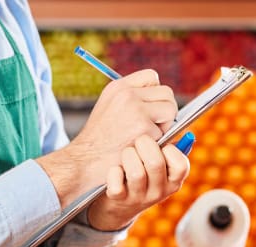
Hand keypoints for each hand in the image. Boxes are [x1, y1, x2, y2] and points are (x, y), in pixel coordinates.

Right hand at [36, 69, 176, 208]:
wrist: (84, 161)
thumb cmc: (99, 140)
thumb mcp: (109, 108)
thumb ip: (131, 98)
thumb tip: (162, 100)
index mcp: (118, 87)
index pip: (152, 77)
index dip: (155, 94)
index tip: (148, 109)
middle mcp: (127, 94)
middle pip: (167, 93)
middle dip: (164, 110)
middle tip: (151, 126)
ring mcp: (136, 110)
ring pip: (170, 110)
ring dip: (164, 125)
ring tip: (145, 136)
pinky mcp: (143, 128)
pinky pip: (166, 132)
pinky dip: (157, 143)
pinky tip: (141, 148)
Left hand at [86, 135, 190, 230]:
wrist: (116, 203)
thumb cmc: (140, 171)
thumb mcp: (158, 164)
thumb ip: (166, 146)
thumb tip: (169, 123)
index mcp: (173, 181)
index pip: (181, 166)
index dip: (170, 150)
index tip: (161, 145)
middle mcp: (159, 192)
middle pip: (156, 163)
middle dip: (144, 144)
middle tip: (138, 141)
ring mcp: (139, 198)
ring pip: (136, 173)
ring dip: (128, 156)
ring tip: (126, 153)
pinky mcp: (119, 200)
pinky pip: (117, 185)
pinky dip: (113, 172)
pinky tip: (115, 169)